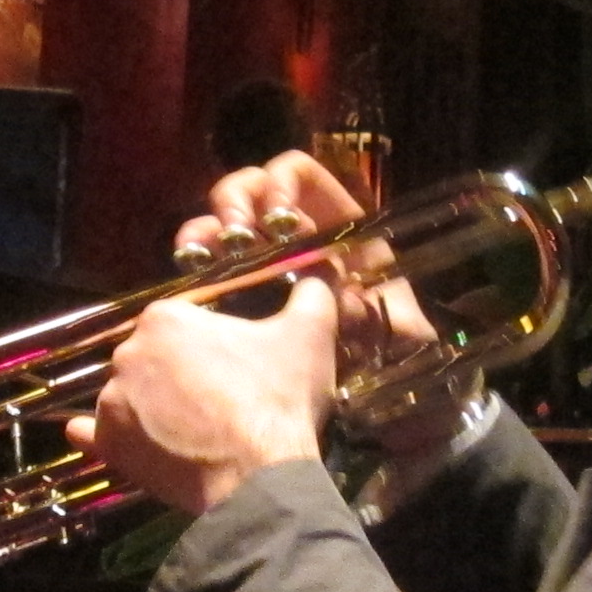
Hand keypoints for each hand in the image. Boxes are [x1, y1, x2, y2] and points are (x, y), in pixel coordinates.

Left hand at [69, 273, 339, 517]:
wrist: (260, 478)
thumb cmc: (278, 401)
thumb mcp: (309, 336)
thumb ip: (310, 297)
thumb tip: (316, 281)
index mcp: (165, 318)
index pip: (179, 321)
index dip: (206, 341)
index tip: (229, 362)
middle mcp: (126, 353)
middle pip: (151, 356)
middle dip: (176, 372)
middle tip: (215, 397)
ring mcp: (112, 401)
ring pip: (129, 394)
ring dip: (149, 405)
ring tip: (188, 428)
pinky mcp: (109, 445)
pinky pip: (93, 434)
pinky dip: (97, 435)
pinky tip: (105, 436)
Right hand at [177, 150, 447, 443]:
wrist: (390, 416)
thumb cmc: (405, 367)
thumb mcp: (400, 334)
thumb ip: (372, 310)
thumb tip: (336, 293)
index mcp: (343, 233)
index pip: (300, 176)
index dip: (281, 182)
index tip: (274, 217)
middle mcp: (300, 244)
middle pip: (252, 190)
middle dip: (234, 201)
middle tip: (230, 235)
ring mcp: (265, 273)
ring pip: (220, 227)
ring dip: (203, 229)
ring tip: (195, 253)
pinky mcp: (238, 307)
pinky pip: (206, 272)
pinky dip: (192, 264)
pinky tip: (186, 273)